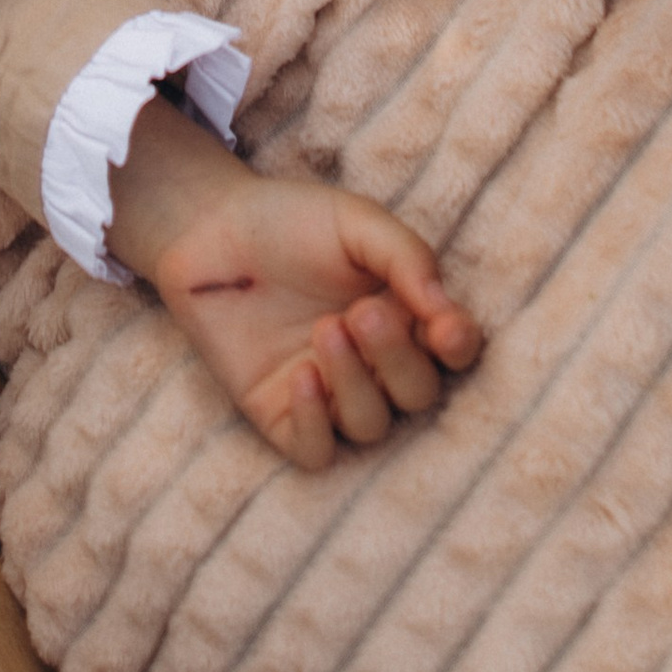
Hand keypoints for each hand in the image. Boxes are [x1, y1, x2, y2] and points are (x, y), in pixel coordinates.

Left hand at [107, 98, 482, 472]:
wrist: (212, 227)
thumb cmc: (292, 221)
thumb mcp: (357, 223)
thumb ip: (406, 258)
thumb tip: (445, 309)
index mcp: (406, 315)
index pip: (454, 351)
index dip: (459, 347)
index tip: (445, 328)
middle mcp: (375, 363)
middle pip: (417, 394)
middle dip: (397, 358)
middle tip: (363, 313)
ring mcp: (329, 393)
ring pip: (370, 425)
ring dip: (355, 383)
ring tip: (325, 329)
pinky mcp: (281, 414)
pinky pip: (315, 451)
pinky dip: (316, 425)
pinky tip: (302, 374)